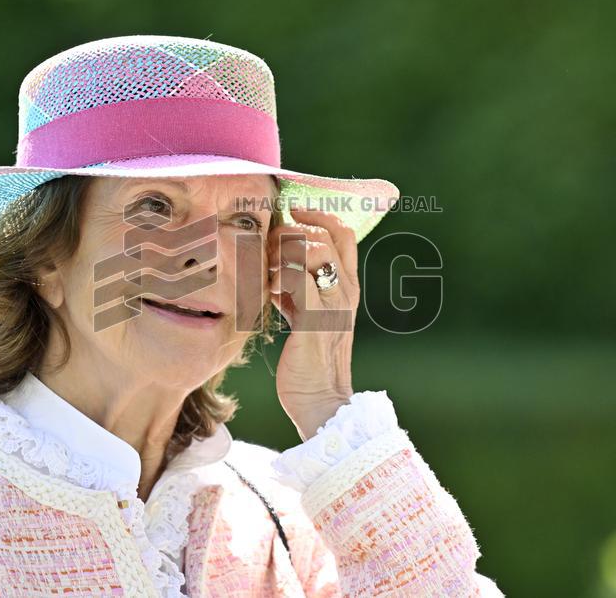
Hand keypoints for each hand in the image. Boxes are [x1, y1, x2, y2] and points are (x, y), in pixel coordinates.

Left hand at [267, 207, 358, 440]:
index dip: (317, 215)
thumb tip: (276, 267)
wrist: (320, 400)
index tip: (292, 217)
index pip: (344, 232)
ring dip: (285, 249)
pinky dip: (279, 275)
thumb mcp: (307, 314)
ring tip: (270, 268)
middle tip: (273, 245)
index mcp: (347, 286)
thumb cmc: (310, 358)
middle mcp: (345, 290)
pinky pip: (297, 278)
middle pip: (328, 234)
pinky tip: (268, 291)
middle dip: (295, 229)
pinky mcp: (314, 320)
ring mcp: (333, 304)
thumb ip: (297, 289)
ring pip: (314, 249)